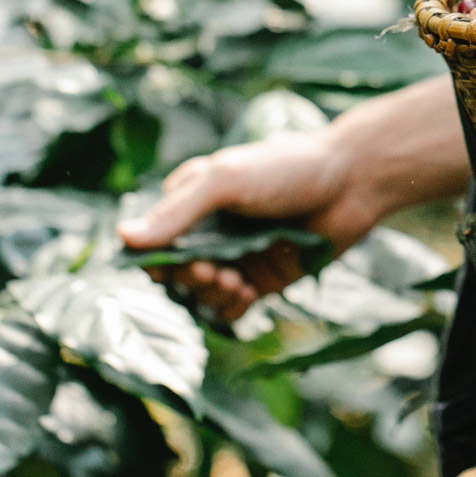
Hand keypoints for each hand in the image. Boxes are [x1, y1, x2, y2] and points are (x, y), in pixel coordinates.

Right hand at [117, 131, 381, 321]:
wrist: (351, 181)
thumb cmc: (286, 168)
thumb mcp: (225, 179)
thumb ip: (178, 211)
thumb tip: (124, 237)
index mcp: (192, 202)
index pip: (154, 242)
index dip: (156, 260)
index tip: (172, 265)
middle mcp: (211, 232)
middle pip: (177, 274)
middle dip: (189, 279)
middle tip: (214, 272)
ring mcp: (237, 257)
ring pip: (203, 294)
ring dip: (211, 296)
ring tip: (235, 282)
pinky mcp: (264, 279)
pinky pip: (234, 308)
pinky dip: (233, 308)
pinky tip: (247, 293)